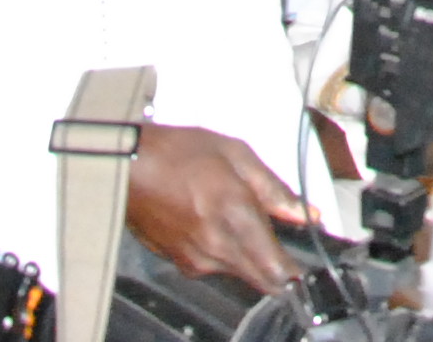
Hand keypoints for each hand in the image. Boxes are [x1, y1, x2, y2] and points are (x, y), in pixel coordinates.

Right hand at [123, 124, 302, 293]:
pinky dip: (224, 253)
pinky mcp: (179, 263)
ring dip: (248, 257)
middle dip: (277, 269)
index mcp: (235, 216)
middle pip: (261, 280)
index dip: (295, 272)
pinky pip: (214, 267)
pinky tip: (216, 224)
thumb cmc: (178, 153)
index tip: (303, 264)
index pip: (276, 268)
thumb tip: (306, 213)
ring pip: (239, 273)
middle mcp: (216, 246)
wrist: (127, 164)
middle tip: (281, 244)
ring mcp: (196, 259)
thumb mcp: (238, 155)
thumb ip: (275, 190)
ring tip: (238, 219)